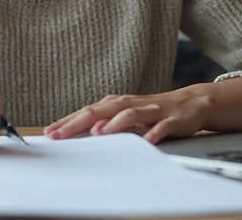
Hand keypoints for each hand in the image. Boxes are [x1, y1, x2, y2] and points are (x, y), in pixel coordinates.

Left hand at [43, 87, 211, 144]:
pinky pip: (162, 126)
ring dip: (114, 124)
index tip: (49, 133)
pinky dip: (154, 132)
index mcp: (117, 104)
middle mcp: (131, 104)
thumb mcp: (126, 115)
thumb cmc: (153, 111)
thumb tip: (76, 133)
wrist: (192, 102)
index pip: (88, 112)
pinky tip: (148, 140)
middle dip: (79, 122)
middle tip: (61, 134)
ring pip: (130, 114)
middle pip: (102, 111)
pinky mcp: (172, 119)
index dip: (67, 122)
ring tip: (99, 133)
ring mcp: (152, 110)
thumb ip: (104, 123)